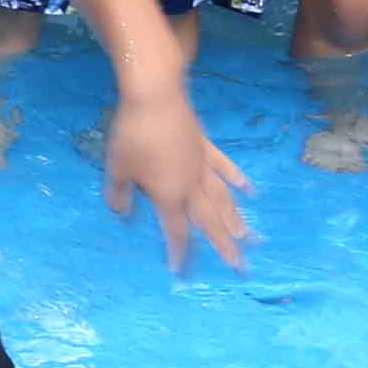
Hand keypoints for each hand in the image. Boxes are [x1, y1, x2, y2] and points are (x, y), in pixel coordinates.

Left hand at [103, 87, 250, 271]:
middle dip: (224, 245)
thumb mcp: (118, 167)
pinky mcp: (206, 146)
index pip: (176, 230)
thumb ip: (120, 193)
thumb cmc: (133, 135)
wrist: (155, 96)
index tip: (181, 270)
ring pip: (223, 198)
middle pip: (210, 220)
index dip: (178, 251)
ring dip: (234, 218)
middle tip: (241, 266)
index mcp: (170, 194)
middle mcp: (192, 185)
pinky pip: (224, 167)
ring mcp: (203, 165)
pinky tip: (249, 189)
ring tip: (246, 235)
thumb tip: (122, 213)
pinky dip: (237, 179)